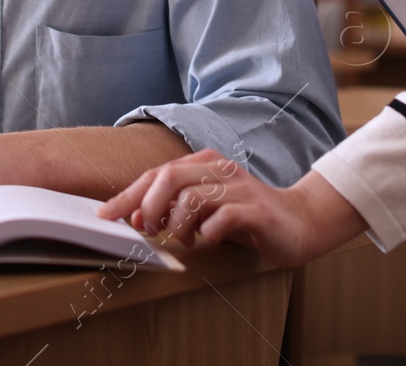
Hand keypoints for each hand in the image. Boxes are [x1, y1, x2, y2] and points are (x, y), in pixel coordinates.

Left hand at [96, 149, 367, 268]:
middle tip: (147, 230)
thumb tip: (136, 216)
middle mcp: (220, 169)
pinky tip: (208, 240)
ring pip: (191, 198)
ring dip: (177, 225)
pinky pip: (221, 219)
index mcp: (205, 164)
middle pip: (169, 178)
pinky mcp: (256, 210)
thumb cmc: (245, 216)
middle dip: (149, 206)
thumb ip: (173, 207)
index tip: (107, 215)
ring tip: (185, 238)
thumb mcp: (206, 207)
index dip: (129, 195)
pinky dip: (207, 233)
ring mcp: (240, 188)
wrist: (298, 222)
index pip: (157, 174)